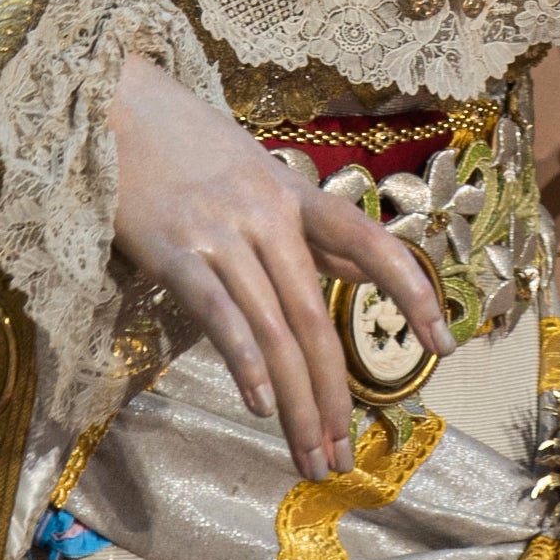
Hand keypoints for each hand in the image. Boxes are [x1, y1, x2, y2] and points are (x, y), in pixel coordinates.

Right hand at [109, 56, 453, 480]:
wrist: (117, 102)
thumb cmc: (187, 145)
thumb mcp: (256, 173)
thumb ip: (299, 225)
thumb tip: (351, 271)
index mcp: (294, 194)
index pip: (368, 242)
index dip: (411, 291)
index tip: (442, 345)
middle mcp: (267, 213)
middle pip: (315, 316)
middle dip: (334, 393)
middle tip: (342, 456)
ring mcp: (221, 231)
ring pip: (274, 329)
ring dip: (296, 403)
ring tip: (309, 455)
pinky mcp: (174, 249)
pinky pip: (219, 313)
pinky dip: (244, 362)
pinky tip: (261, 406)